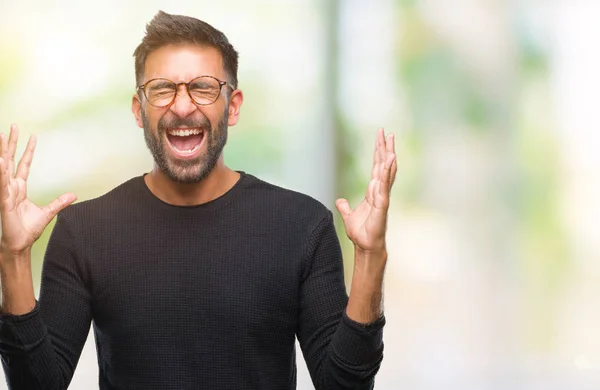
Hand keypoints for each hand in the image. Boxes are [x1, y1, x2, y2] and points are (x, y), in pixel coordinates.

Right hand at [0, 124, 76, 256]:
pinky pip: (1, 185)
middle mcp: (10, 187)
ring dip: (2, 152)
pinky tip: (1, 161)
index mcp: (19, 188)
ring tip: (1, 135)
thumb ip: (60, 202)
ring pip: (2, 168)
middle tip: (12, 125)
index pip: (23, 164)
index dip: (27, 150)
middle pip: (9, 160)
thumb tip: (74, 195)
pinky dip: (1, 172)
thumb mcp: (48, 213)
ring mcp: (5, 193)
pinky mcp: (3, 202)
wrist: (19, 244)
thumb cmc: (28, 230)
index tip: (32, 136)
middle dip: (10, 143)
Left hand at [335, 128, 396, 253]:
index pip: (376, 167)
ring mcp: (382, 196)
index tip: (380, 137)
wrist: (365, 246)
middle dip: (384, 148)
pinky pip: (384, 185)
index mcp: (372, 191)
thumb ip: (345, 207)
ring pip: (386, 172)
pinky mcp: (382, 204)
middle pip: (383, 165)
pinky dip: (386, 172)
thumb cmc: (361, 233)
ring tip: (390, 141)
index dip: (377, 152)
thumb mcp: (348, 216)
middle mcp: (379, 191)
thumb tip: (339, 201)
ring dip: (388, 156)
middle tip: (386, 132)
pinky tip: (389, 160)